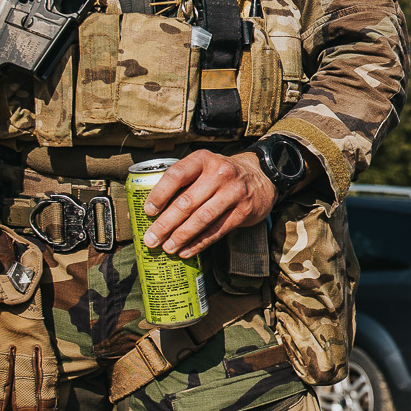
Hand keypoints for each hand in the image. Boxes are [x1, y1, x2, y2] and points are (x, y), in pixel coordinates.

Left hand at [142, 151, 276, 257]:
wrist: (262, 176)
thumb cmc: (222, 175)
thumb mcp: (205, 167)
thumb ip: (184, 183)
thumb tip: (150, 211)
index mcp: (203, 159)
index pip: (176, 175)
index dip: (159, 194)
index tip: (148, 211)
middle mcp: (220, 173)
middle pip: (187, 202)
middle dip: (165, 224)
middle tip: (151, 239)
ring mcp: (234, 192)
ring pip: (202, 218)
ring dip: (181, 236)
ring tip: (167, 247)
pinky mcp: (244, 211)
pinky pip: (217, 230)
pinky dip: (199, 243)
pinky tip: (186, 251)